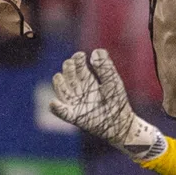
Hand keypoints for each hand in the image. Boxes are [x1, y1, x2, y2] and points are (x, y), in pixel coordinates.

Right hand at [49, 50, 165, 160]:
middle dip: (67, 68)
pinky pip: (62, 112)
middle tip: (72, 64)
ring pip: (60, 89)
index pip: (76, 65)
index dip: (76, 59)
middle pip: (67, 74)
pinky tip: (53, 103)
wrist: (121, 123)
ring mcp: (75, 102)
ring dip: (59, 83)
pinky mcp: (75, 116)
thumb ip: (105, 67)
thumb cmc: (117, 101)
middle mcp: (79, 89)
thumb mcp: (112, 82)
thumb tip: (95, 51)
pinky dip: (57, 109)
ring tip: (61, 77)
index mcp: (87, 79)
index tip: (81, 56)